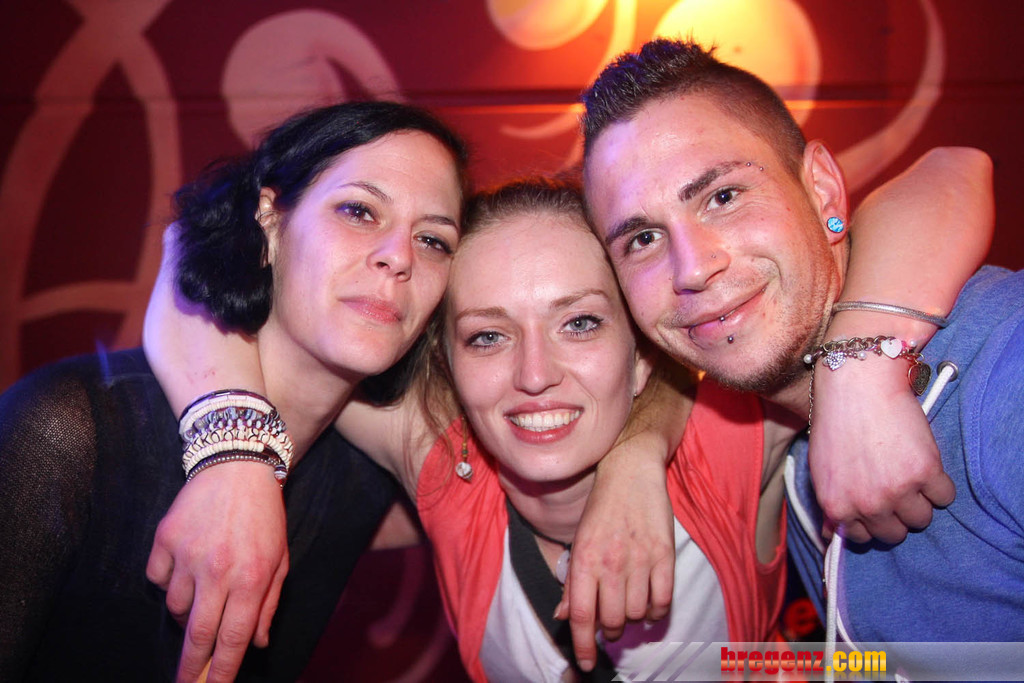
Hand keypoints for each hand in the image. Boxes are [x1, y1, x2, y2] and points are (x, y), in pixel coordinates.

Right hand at [146, 462, 288, 681]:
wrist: (238, 466)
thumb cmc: (264, 518)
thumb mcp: (280, 561)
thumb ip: (268, 605)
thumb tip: (257, 645)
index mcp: (251, 577)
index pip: (232, 639)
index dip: (220, 672)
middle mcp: (217, 569)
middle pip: (197, 634)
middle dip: (190, 667)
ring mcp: (188, 553)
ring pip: (175, 607)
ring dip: (187, 610)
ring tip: (204, 585)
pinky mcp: (164, 538)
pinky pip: (157, 579)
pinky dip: (168, 581)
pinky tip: (186, 562)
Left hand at [555, 451, 674, 670]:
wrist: (630, 471)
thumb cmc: (601, 508)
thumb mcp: (579, 541)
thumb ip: (572, 581)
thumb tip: (563, 616)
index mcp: (585, 559)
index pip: (582, 616)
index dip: (582, 646)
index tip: (585, 663)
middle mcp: (611, 563)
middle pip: (612, 621)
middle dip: (610, 631)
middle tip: (610, 624)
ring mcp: (640, 559)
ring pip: (637, 614)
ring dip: (632, 620)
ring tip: (628, 608)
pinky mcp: (665, 554)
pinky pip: (663, 600)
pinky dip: (656, 611)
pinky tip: (649, 604)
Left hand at [809, 355, 954, 543]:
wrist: (856, 384)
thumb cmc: (836, 421)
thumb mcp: (822, 468)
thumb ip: (833, 504)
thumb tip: (834, 535)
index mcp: (837, 505)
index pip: (863, 538)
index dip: (871, 521)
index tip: (876, 506)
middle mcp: (867, 504)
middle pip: (896, 533)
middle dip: (896, 513)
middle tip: (895, 486)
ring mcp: (897, 491)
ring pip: (922, 518)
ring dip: (920, 500)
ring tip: (908, 471)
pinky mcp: (925, 473)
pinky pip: (944, 496)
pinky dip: (940, 484)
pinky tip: (925, 462)